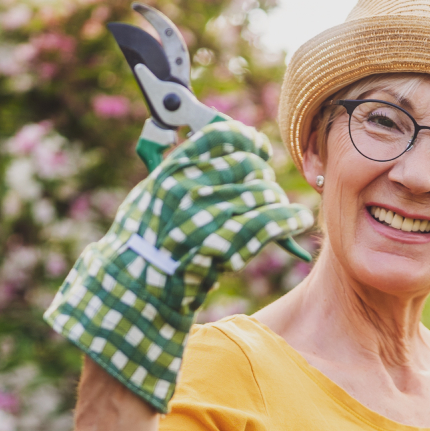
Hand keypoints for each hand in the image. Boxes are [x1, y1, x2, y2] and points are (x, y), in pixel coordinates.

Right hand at [44, 120, 310, 412]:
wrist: (132, 292)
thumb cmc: (141, 250)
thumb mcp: (149, 201)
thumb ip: (178, 176)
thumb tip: (214, 155)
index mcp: (168, 173)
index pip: (216, 138)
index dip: (243, 140)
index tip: (255, 147)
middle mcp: (186, 190)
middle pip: (244, 167)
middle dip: (261, 177)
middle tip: (266, 189)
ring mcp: (203, 217)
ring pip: (258, 196)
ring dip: (276, 203)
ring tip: (286, 213)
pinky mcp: (221, 246)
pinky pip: (265, 224)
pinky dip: (286, 221)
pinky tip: (296, 221)